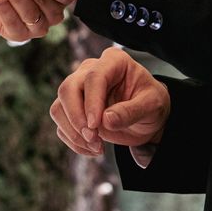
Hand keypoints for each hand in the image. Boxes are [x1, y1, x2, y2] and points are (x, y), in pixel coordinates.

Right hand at [50, 47, 168, 157]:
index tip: (96, 125)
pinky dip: (74, 141)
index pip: (94, 77)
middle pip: (67, 89)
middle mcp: (90, 70)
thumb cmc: (150, 103)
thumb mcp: (152, 106)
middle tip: (93, 138)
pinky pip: (61, 124)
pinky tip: (93, 149)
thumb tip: (106, 120)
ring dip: (74, 133)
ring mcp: (78, 88)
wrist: (146, 116)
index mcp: (113, 61)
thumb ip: (131, 111)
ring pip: (59, 108)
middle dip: (76, 118)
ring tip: (98, 147)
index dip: (91, 102)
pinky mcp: (71, 108)